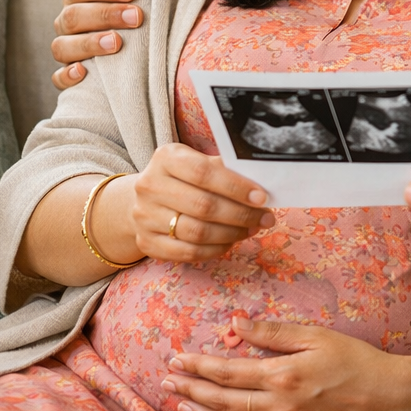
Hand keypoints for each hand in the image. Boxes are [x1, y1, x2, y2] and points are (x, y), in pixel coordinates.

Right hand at [51, 0, 143, 89]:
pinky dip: (67, 76)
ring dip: (88, 44)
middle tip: (136, 17)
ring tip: (117, 43)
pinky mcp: (71, 74)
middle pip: (71, 17)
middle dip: (104, 15)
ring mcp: (68, 49)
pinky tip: (84, 73)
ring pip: (62, 47)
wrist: (147, 30)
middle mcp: (69, 21)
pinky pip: (58, 78)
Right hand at [94, 144, 275, 266]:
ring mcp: (144, 216)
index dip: (236, 187)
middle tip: (265, 218)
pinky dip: (215, 249)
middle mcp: (150, 186)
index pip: (204, 173)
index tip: (261, 197)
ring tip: (252, 229)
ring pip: (197, 232)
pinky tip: (231, 241)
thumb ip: (224, 169)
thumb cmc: (183, 176)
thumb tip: (261, 183)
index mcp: (166, 158)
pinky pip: (187, 253)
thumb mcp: (198, 161)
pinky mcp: (146, 242)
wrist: (145, 198)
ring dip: (232, 233)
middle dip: (241, 214)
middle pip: (203, 206)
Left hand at [162, 317, 410, 410]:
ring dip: (201, 410)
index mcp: (282, 374)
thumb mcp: (317, 336)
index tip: (177, 358)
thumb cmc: (354, 359)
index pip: (228, 371)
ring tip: (181, 400)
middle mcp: (277, 403)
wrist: (384, 395)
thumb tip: (237, 324)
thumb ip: (275, 331)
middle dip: (191, 388)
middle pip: (222, 399)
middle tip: (168, 380)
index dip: (199, 366)